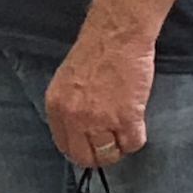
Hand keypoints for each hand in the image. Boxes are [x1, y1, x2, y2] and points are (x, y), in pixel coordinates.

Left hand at [43, 33, 153, 168]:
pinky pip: (133, 143)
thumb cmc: (94, 51)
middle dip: (99, 156)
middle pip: (85, 157)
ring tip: (124, 133)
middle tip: (110, 146)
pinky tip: (136, 125)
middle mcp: (74, 118)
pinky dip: (136, 138)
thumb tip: (79, 130)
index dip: (80, 148)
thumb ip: (69, 107)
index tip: (91, 145)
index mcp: (56, 108)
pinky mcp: (126, 118)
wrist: (117, 35)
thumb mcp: (66, 82)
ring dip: (118, 147)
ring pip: (110, 154)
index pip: (65, 145)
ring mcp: (100, 120)